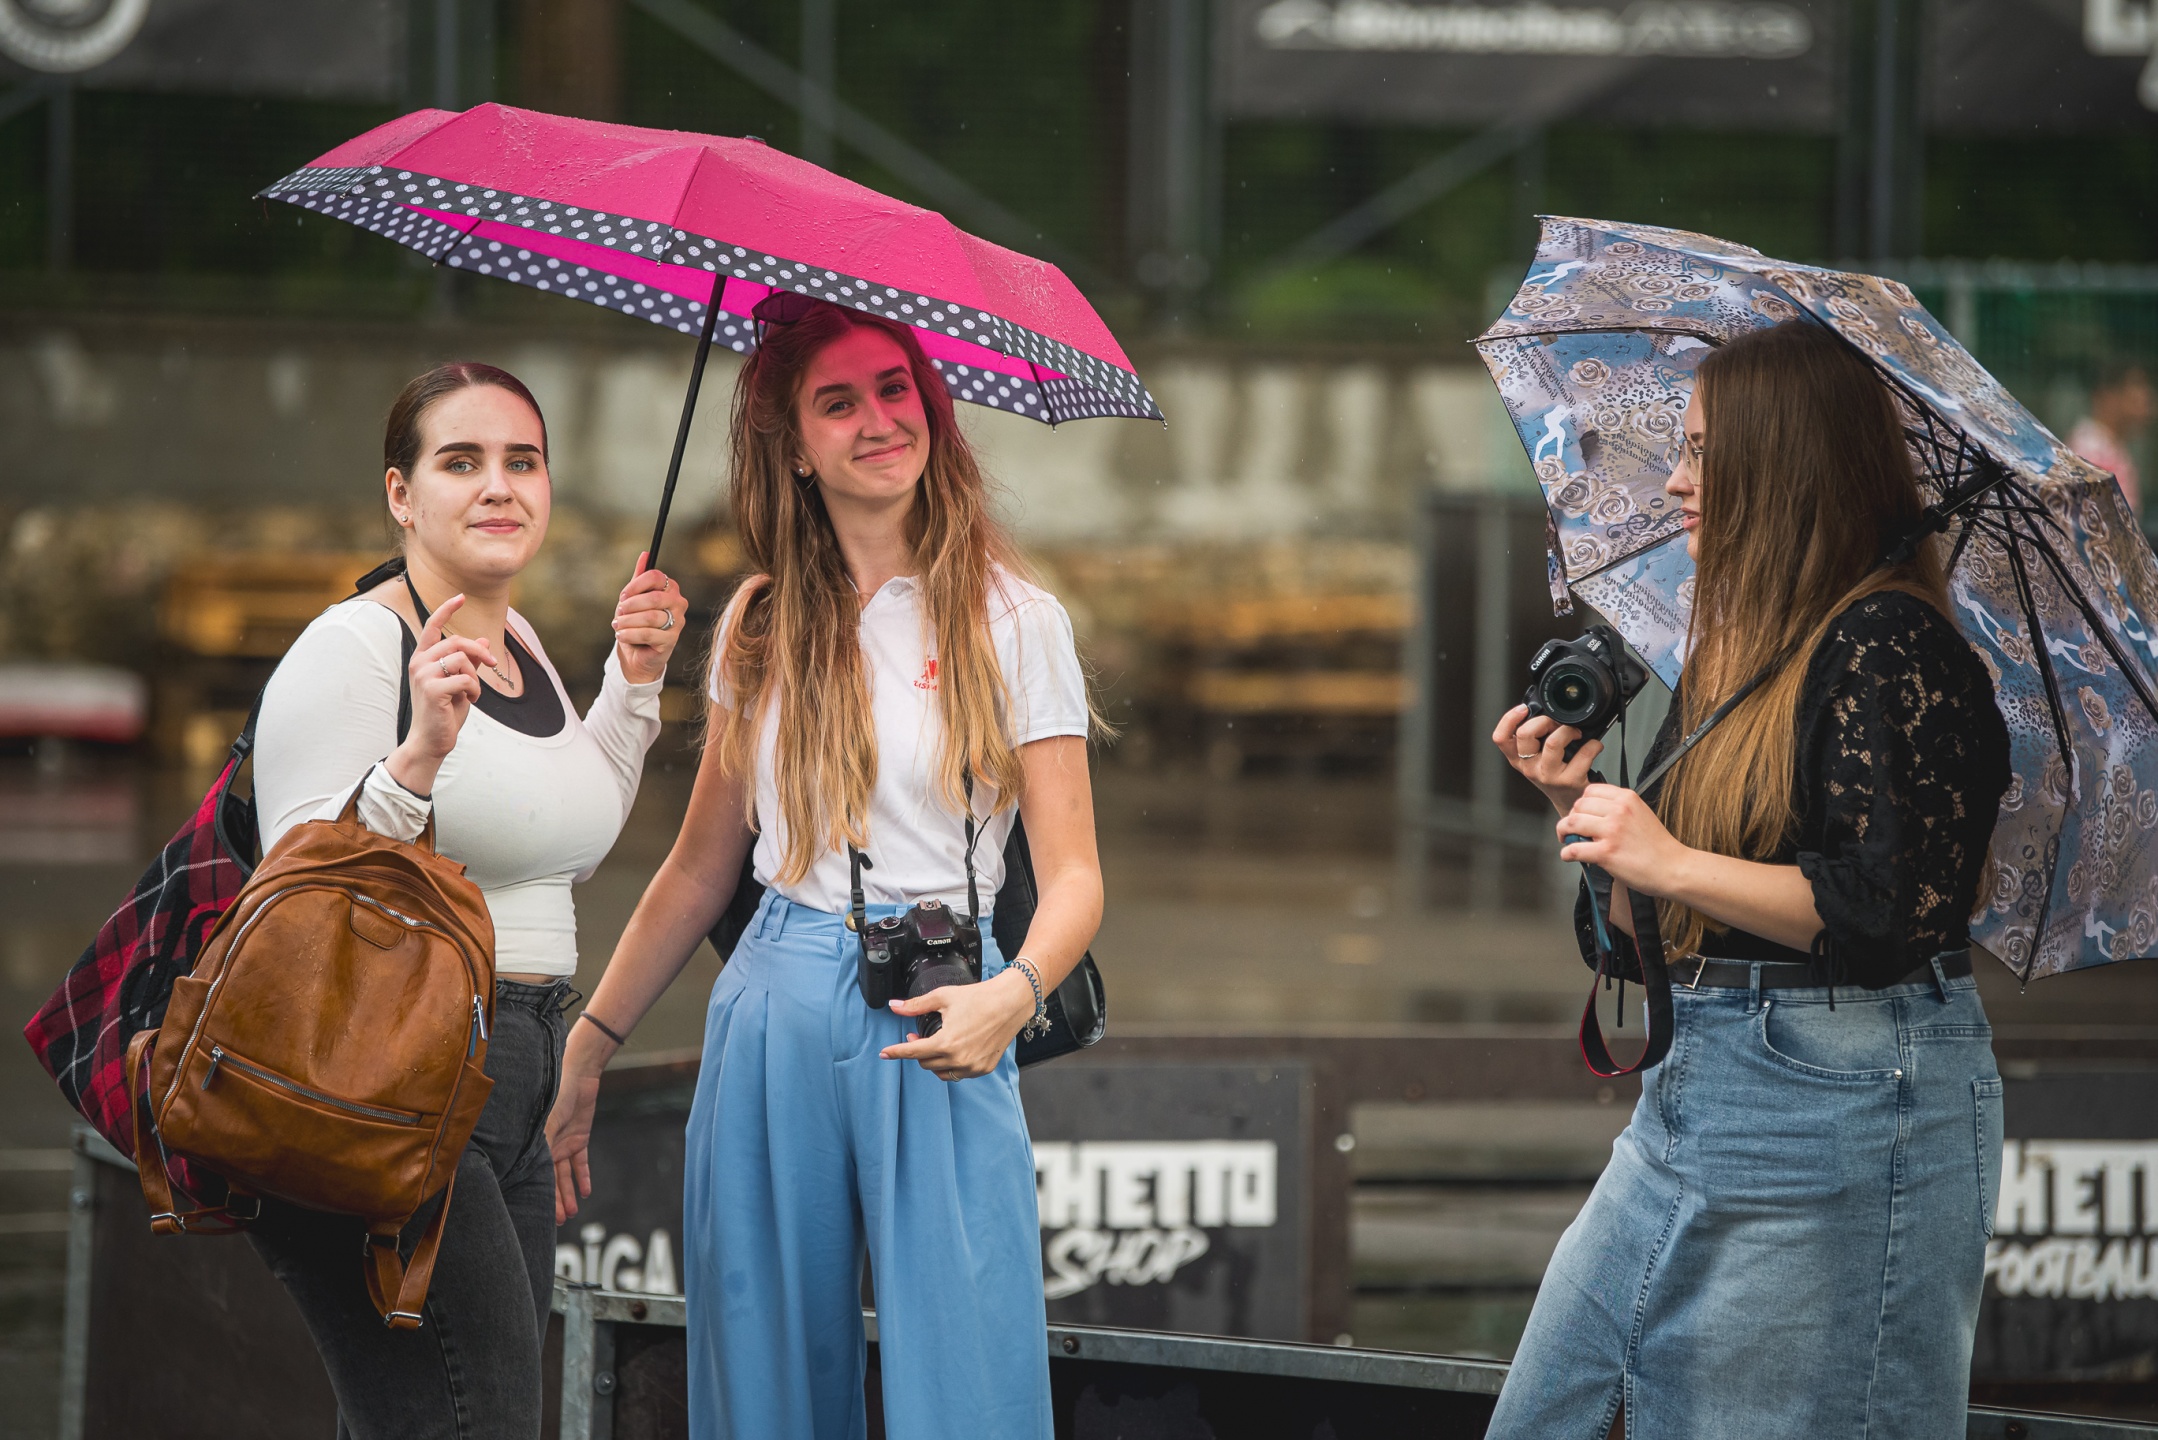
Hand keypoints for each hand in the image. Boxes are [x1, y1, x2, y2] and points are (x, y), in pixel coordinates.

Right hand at [386, 594, 490, 795]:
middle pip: (457, 642)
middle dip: (480, 653)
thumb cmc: (445, 712)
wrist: (432, 740)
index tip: (460, 596)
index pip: (432, 627)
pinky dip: (475, 690)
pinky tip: (469, 701)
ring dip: (476, 677)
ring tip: (472, 692)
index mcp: (423, 658)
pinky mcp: (432, 689)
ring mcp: (423, 675)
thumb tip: (482, 641)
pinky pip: (466, 679)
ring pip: (463, 660)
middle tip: (493, 664)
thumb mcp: (461, 683)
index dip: (446, 610)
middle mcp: (419, 662)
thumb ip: (469, 662)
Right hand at [546, 1032, 610, 1223]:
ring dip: (568, 1194)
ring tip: (571, 1213)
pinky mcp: (580, 1139)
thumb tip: (530, 1166)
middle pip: (550, 1179)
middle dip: (554, 1200)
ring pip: (565, 1175)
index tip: (537, 1213)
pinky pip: (580, 1162)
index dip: (537, 1194)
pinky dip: (583, 1176)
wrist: (578, 1076)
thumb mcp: (547, 1122)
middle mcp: (547, 1147)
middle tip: (559, 1222)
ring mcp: (563, 1143)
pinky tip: (585, 1192)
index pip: (534, 1174)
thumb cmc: (556, 1095)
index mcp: (535, 1144)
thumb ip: (541, 1143)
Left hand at [613, 555, 688, 685]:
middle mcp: (678, 603)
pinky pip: (648, 633)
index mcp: (670, 589)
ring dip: (628, 621)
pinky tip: (621, 635)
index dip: (636, 585)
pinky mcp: (671, 640)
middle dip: (630, 605)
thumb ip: (639, 578)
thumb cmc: (636, 623)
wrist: (636, 652)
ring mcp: (678, 622)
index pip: (656, 576)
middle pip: (653, 597)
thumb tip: (645, 554)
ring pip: (650, 617)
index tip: (623, 596)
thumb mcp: (634, 598)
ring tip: (618, 626)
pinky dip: (630, 634)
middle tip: (619, 613)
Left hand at [881, 969, 1033, 1079]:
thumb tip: (895, 1006)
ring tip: (935, 1044)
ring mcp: (972, 1067)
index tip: (884, 1053)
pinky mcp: (983, 1068)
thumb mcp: (943, 997)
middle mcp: (959, 1059)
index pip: (912, 1053)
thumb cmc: (979, 997)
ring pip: (941, 1072)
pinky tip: (953, 1050)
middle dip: (917, 1051)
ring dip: (933, 1061)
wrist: (1010, 1002)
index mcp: (946, 1043)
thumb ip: (916, 1005)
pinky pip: (959, 1073)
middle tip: (916, 1036)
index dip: (895, 1052)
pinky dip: (951, 1065)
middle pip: (925, 1063)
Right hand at [1493, 704, 1601, 814]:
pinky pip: (1584, 753)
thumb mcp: (1537, 759)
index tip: (1523, 708)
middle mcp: (1530, 768)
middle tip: (1557, 723)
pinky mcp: (1569, 781)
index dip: (1509, 719)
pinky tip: (1594, 746)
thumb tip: (1549, 713)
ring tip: (1577, 733)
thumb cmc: (1556, 776)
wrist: (1570, 802)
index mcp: (1518, 760)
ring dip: (1569, 730)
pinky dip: (1594, 744)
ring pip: (1553, 742)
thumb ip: (1536, 738)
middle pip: (1525, 734)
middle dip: (1545, 720)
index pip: (1501, 739)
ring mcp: (1548, 776)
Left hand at [1556, 783, 1690, 892]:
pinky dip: (1566, 853)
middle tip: (1572, 830)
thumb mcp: (1641, 813)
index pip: (1590, 790)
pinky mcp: (1606, 852)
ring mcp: (1612, 831)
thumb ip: (1618, 809)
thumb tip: (1592, 814)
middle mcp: (1618, 810)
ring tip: (1567, 840)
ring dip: (1564, 832)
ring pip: (1571, 823)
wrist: (1674, 868)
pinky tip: (1569, 856)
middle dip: (1571, 818)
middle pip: (1578, 805)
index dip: (1581, 804)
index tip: (1581, 814)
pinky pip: (1574, 849)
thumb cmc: (1658, 846)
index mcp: (1627, 798)